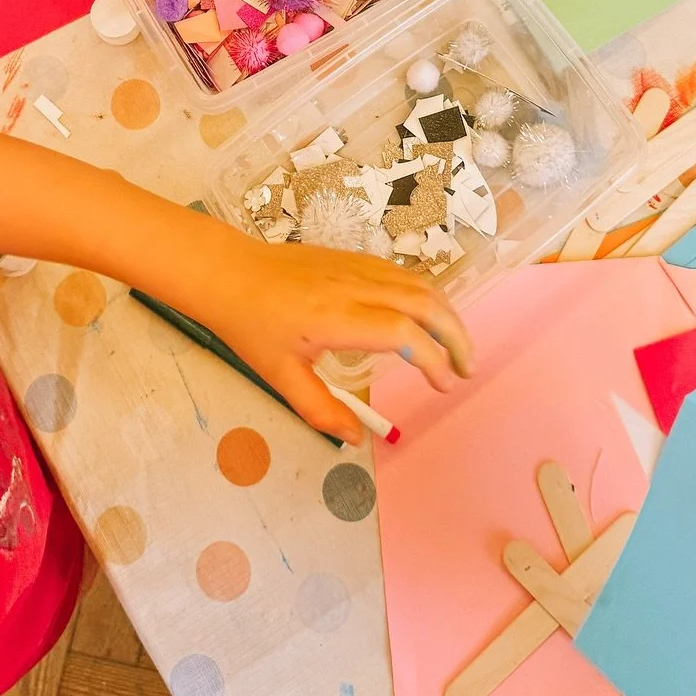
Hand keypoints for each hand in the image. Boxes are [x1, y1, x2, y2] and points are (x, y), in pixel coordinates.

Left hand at [201, 235, 475, 443]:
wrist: (228, 272)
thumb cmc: (249, 324)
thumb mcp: (279, 375)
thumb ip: (320, 409)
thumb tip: (355, 437)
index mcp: (337, 317)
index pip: (403, 334)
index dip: (432, 360)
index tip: (444, 385)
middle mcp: (355, 286)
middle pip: (425, 302)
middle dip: (455, 334)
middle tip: (467, 367)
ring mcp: (356, 266)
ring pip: (418, 282)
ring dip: (446, 312)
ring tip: (456, 346)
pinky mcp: (354, 257)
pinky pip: (402, 273)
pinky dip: (426, 295)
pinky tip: (428, 317)